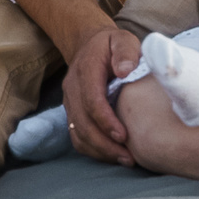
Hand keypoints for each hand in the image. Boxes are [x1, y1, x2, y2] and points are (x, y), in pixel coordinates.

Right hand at [66, 24, 138, 164]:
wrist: (89, 45)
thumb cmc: (111, 45)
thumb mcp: (122, 39)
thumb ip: (125, 51)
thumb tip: (125, 71)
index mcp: (86, 69)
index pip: (91, 100)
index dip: (106, 121)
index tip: (123, 135)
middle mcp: (73, 88)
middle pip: (82, 123)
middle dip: (104, 144)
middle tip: (128, 157)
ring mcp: (70, 102)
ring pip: (78, 133)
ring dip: (99, 151)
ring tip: (124, 159)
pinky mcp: (72, 112)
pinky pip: (77, 136)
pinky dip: (92, 150)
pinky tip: (112, 155)